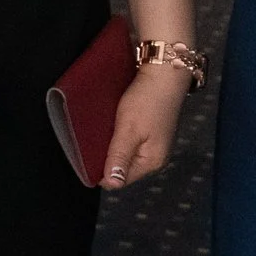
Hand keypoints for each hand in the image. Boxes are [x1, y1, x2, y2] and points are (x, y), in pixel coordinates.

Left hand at [100, 66, 189, 189]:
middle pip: (123, 168)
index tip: (89, 154)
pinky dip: (121, 136)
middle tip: (96, 140)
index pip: (119, 180)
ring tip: (105, 131)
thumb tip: (112, 185)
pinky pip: (132, 142)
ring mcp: (156, 144)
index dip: (102, 170)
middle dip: (108, 157)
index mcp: (152, 162)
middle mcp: (156, 157)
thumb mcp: (129, 129)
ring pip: (126, 154)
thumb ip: (119, 157)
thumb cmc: (147, 99)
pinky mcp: (153, 131)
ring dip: (113, 145)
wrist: (165, 71)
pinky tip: (116, 125)